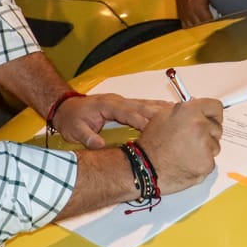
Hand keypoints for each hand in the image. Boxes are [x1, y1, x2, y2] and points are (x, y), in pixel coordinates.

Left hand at [52, 93, 166, 148]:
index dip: (140, 119)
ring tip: (179, 113)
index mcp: (107, 105)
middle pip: (141, 105)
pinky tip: (168, 111)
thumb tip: (98, 144)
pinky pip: (143, 106)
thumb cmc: (71, 118)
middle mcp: (118, 101)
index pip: (127, 112)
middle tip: (176, 119)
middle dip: (158, 112)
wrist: (66, 108)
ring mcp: (122, 102)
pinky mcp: (124, 106)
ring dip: (161, 108)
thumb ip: (86, 136)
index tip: (153, 127)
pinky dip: (156, 108)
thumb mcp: (74, 130)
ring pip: (145, 104)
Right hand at [137, 99, 222, 194]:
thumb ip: (185, 111)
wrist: (146, 167)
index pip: (215, 107)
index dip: (214, 114)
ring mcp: (205, 145)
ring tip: (186, 152)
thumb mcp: (164, 116)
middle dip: (208, 133)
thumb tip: (197, 110)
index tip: (213, 118)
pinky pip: (211, 162)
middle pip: (217, 128)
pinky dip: (202, 163)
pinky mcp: (207, 164)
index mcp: (190, 111)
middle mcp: (200, 126)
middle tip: (192, 140)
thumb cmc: (152, 144)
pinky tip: (187, 162)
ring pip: (215, 146)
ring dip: (205, 149)